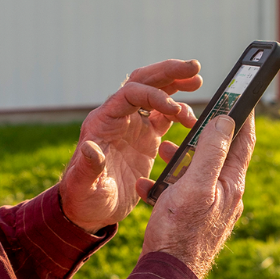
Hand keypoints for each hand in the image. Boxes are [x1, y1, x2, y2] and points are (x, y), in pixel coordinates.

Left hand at [58, 59, 201, 232]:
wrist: (89, 210)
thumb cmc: (82, 198)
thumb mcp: (83, 185)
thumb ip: (88, 167)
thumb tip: (91, 148)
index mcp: (104, 121)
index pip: (130, 93)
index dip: (154, 95)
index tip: (175, 109)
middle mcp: (118, 117)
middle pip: (143, 83)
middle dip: (168, 72)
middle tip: (194, 68)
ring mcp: (133, 126)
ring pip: (155, 94)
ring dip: (175, 85)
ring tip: (197, 82)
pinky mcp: (145, 139)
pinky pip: (163, 116)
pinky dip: (179, 111)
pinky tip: (193, 117)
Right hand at [138, 114, 254, 278]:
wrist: (168, 273)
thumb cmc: (180, 231)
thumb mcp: (195, 185)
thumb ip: (211, 152)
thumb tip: (226, 120)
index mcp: (230, 183)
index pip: (243, 140)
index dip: (242, 115)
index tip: (240, 95)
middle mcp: (226, 194)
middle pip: (219, 155)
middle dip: (203, 136)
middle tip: (190, 120)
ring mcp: (211, 208)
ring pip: (198, 173)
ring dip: (181, 159)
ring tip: (163, 150)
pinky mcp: (196, 218)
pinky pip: (184, 192)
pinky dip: (167, 183)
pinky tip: (148, 184)